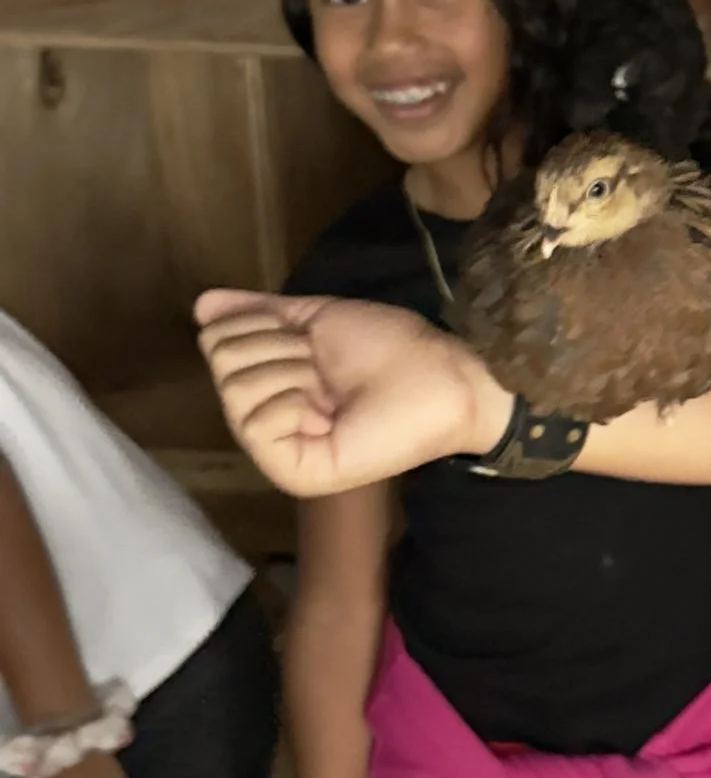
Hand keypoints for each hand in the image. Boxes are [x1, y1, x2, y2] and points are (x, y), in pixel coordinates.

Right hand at [196, 291, 506, 497]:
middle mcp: (264, 419)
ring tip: (331, 390)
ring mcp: (276, 450)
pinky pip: (253, 424)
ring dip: (294, 373)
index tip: (311, 340)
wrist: (442, 377)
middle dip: (281, 348)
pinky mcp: (292, 473)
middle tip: (325, 369)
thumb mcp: (315, 319)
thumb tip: (201, 304)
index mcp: (268, 385)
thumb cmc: (389, 347)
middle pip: (221, 359)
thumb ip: (259, 313)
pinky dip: (294, 402)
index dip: (266, 324)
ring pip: (235, 388)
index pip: (217, 339)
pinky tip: (327, 412)